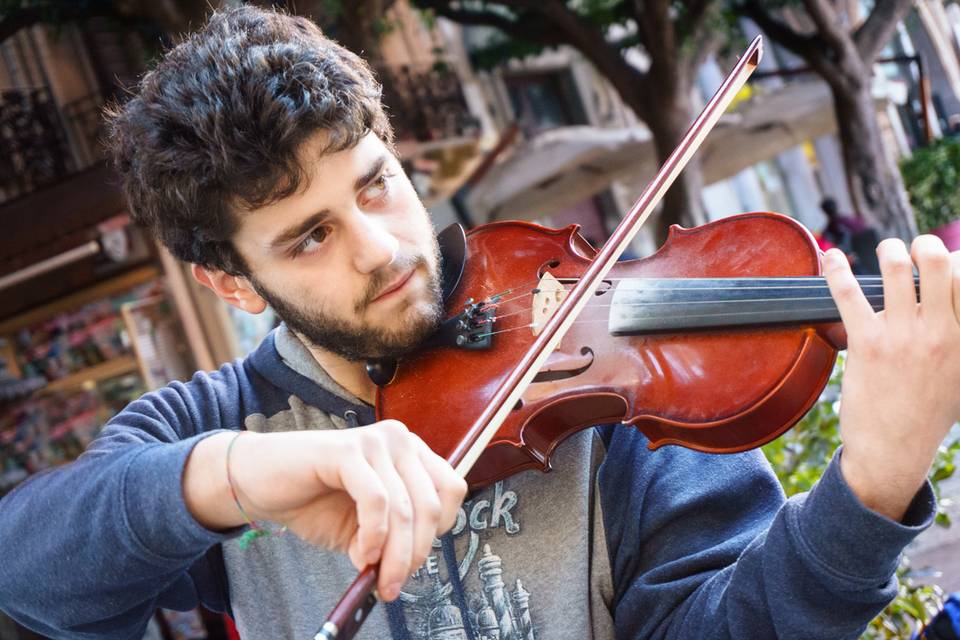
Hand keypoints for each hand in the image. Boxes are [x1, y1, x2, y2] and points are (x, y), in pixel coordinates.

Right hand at [184, 421, 466, 600]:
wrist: (260, 481)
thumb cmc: (312, 500)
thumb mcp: (362, 527)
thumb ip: (390, 539)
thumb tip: (404, 568)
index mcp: (411, 453)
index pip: (451, 490)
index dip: (439, 530)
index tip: (413, 561)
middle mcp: (399, 440)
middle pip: (432, 504)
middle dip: (415, 553)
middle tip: (392, 584)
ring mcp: (374, 441)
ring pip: (405, 507)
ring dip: (394, 553)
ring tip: (375, 576)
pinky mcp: (347, 450)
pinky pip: (377, 500)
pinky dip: (373, 535)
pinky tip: (360, 553)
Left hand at [823, 236, 959, 520]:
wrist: (894, 452)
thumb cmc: (927, 415)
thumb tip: (955, 315)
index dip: (956, 261)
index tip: (945, 261)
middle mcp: (939, 332)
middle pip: (937, 262)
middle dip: (924, 245)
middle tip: (915, 249)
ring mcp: (902, 336)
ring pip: (895, 267)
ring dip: (887, 250)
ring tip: (884, 252)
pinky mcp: (867, 344)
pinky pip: (848, 293)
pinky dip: (837, 270)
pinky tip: (831, 258)